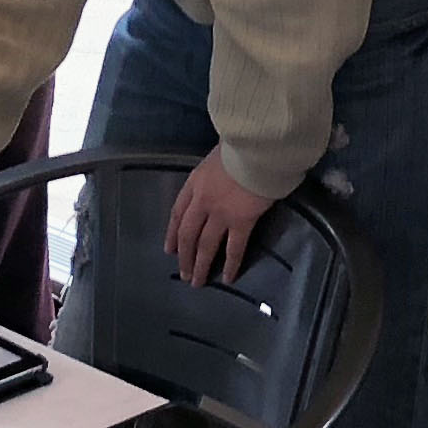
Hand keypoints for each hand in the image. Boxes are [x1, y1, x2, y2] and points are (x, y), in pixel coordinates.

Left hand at [165, 152, 278, 288]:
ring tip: (197, 281)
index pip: (177, 213)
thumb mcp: (216, 156)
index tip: (170, 249)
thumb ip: (211, 173)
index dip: (172, 233)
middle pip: (187, 234)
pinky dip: (231, 265)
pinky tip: (229, 278)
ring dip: (200, 265)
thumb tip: (216, 179)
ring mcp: (220, 213)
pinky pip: (234, 248)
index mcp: (194, 183)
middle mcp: (202, 202)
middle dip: (184, 256)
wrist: (258, 147)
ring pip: (206, 246)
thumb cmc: (240, 146)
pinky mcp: (242, 222)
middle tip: (184, 273)